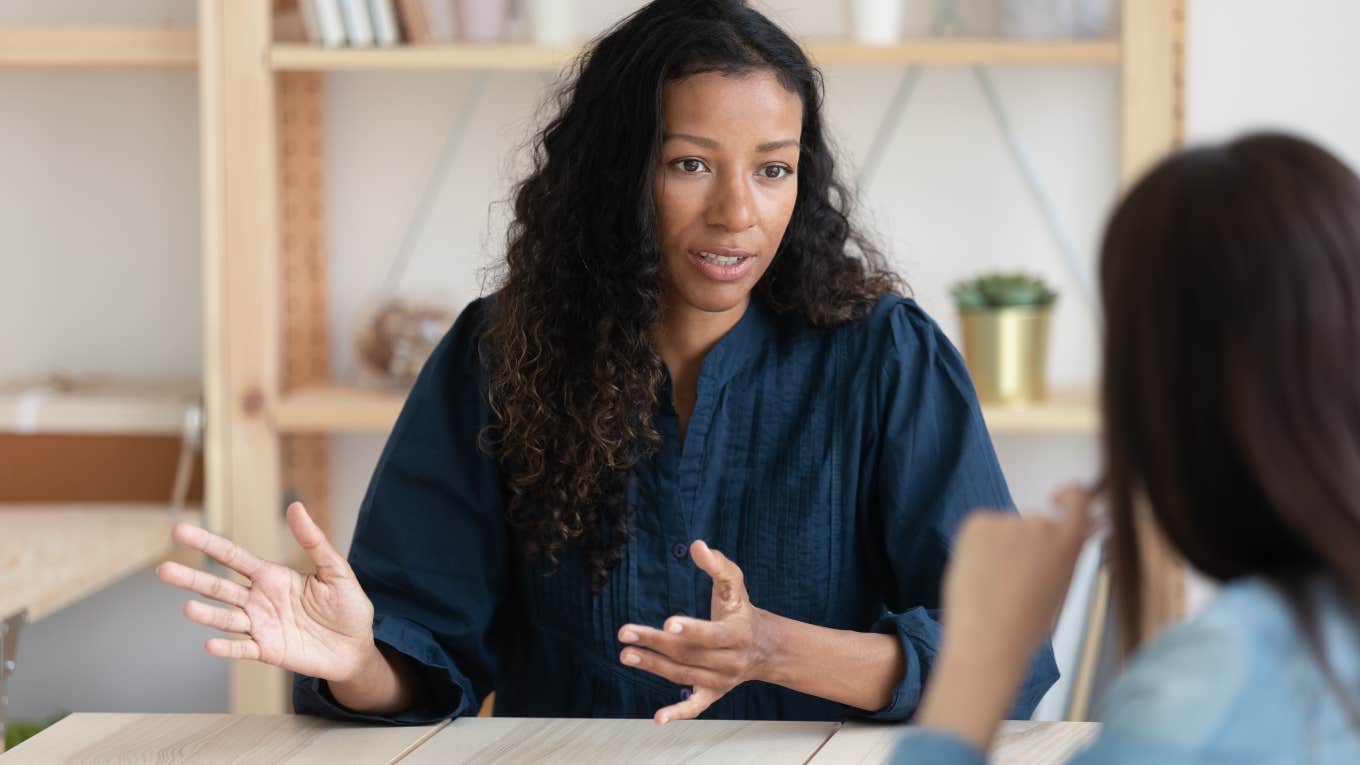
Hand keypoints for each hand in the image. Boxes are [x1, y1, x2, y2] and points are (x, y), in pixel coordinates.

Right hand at [156, 502, 377, 683]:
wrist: (356, 648)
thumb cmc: (347, 606)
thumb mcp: (335, 570)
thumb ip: (314, 541)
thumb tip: (296, 507)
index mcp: (272, 576)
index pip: (232, 556)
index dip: (207, 543)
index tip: (179, 531)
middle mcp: (259, 599)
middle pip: (218, 587)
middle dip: (192, 579)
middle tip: (163, 570)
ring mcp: (260, 626)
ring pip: (226, 618)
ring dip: (207, 615)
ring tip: (188, 609)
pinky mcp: (267, 651)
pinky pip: (243, 649)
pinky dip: (227, 649)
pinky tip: (211, 645)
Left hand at [617, 540, 772, 723]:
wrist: (765, 646)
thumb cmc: (741, 609)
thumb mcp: (735, 584)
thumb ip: (718, 564)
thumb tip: (697, 545)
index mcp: (737, 633)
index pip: (712, 635)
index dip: (691, 630)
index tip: (668, 623)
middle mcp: (730, 660)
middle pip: (689, 655)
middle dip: (656, 644)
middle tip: (625, 635)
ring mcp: (721, 680)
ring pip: (684, 675)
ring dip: (654, 666)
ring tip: (626, 654)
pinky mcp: (714, 693)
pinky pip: (696, 707)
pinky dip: (678, 714)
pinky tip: (657, 719)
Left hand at [915, 484, 1094, 750]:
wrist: (988, 641)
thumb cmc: (1027, 624)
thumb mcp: (1062, 584)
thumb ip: (1072, 549)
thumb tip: (1093, 519)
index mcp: (1069, 541)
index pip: (1078, 498)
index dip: (1069, 495)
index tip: (1057, 500)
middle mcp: (1041, 524)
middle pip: (1035, 522)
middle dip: (1026, 543)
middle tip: (1014, 581)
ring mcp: (1008, 521)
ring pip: (1006, 529)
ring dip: (1000, 547)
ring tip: (994, 585)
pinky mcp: (977, 522)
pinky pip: (981, 528)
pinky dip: (978, 545)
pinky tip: (979, 574)